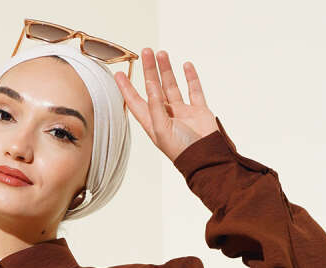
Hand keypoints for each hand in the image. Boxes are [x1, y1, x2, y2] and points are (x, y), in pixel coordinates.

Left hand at [114, 48, 217, 162]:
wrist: (207, 156)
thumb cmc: (181, 150)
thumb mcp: (161, 129)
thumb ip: (155, 106)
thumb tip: (150, 85)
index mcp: (153, 123)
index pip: (136, 103)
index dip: (127, 89)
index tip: (119, 74)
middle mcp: (166, 116)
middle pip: (154, 88)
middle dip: (149, 70)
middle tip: (146, 52)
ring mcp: (182, 112)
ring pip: (172, 86)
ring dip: (167, 70)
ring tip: (161, 54)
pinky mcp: (198, 110)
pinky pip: (194, 90)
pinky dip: (190, 77)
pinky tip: (185, 66)